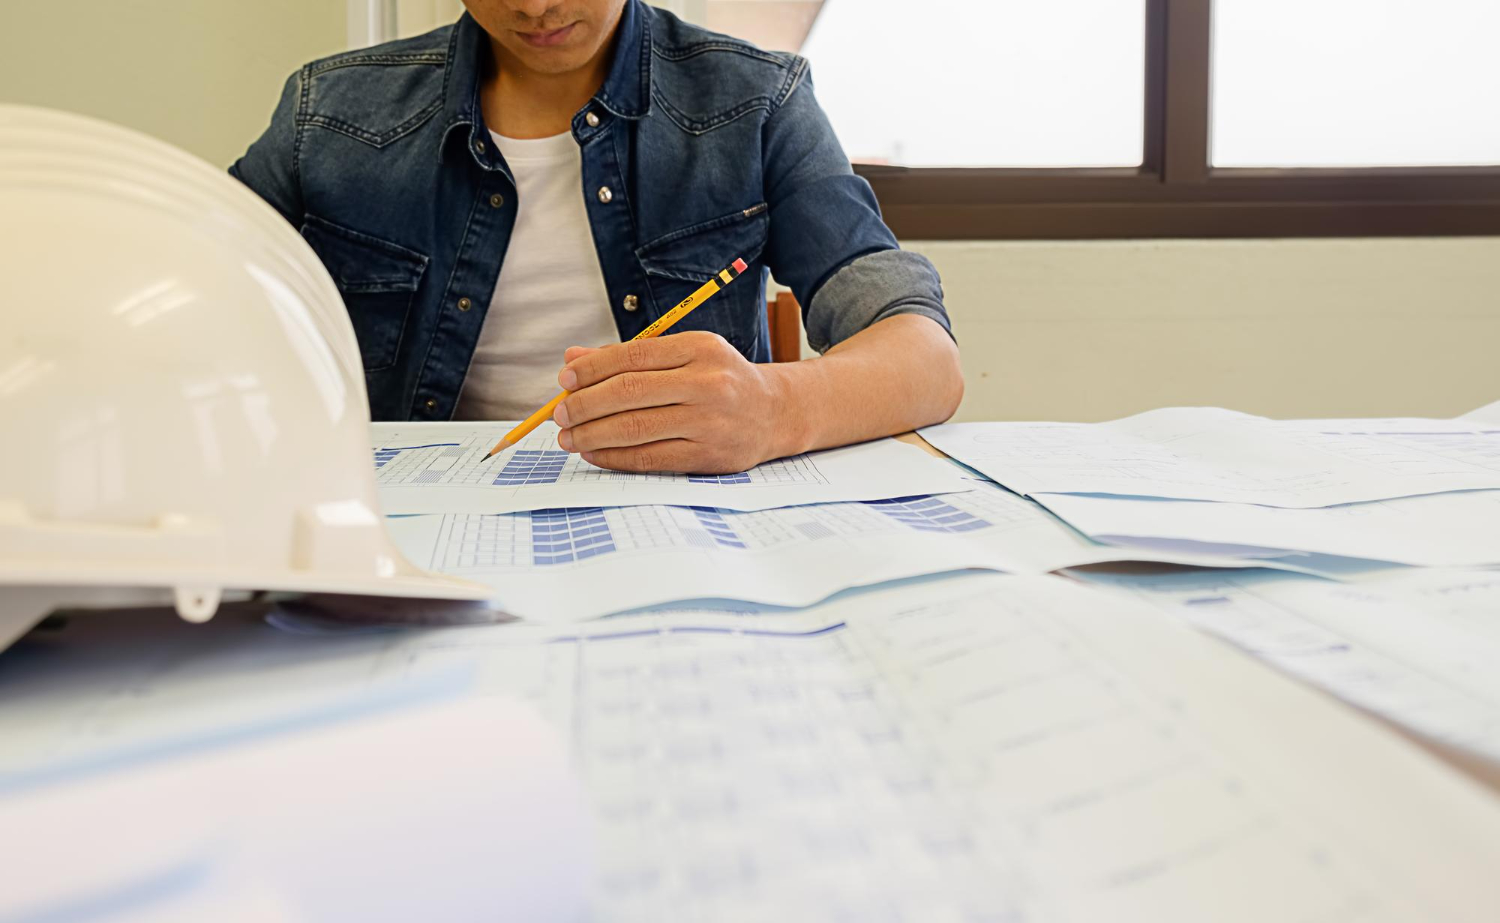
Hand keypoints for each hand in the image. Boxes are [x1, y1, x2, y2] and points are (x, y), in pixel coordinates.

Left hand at [552, 332, 790, 472]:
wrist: (775, 412)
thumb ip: (630, 357)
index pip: (631, 356)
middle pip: (629, 392)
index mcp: (699, 348)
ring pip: (635, 428)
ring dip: (592, 435)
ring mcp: (710, 421)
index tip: (564, 380)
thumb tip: (572, 360)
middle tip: (559, 414)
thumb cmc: (719, 380)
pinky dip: (614, 457)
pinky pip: (650, 458)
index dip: (591, 369)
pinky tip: (594, 453)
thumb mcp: (684, 356)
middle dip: (584, 405)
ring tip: (568, 437)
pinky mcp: (709, 455)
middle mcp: (708, 382)